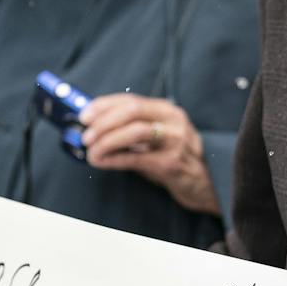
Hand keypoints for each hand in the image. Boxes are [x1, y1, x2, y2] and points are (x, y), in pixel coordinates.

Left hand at [78, 94, 220, 215]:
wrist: (202, 184)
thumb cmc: (173, 159)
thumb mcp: (156, 138)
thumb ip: (131, 130)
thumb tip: (94, 129)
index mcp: (167, 110)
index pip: (131, 100)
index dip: (104, 105)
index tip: (84, 115)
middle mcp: (173, 121)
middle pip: (132, 111)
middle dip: (104, 122)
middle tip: (86, 135)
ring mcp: (175, 141)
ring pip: (135, 132)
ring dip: (107, 140)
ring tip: (91, 150)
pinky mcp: (172, 163)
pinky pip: (137, 158)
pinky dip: (114, 159)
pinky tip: (101, 162)